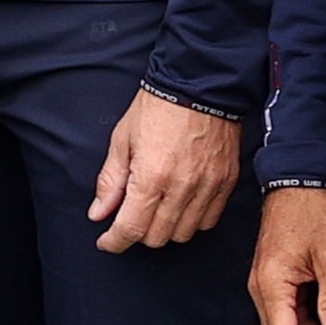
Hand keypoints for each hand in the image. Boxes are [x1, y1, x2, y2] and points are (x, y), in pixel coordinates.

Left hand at [86, 88, 241, 250]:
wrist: (200, 83)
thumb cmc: (157, 107)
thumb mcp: (122, 140)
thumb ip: (111, 182)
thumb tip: (99, 214)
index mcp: (152, 177)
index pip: (131, 228)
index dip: (114, 241)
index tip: (107, 241)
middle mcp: (182, 187)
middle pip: (157, 237)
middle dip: (138, 233)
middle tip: (130, 217)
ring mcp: (208, 187)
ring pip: (183, 234)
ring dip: (165, 229)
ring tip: (156, 210)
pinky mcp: (226, 183)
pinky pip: (208, 220)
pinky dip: (192, 221)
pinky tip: (180, 205)